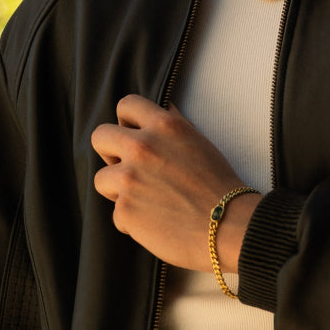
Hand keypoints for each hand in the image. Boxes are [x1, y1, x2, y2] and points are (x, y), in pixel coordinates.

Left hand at [91, 94, 260, 271]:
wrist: (229, 225)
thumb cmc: (218, 184)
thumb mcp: (197, 141)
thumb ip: (173, 125)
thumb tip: (160, 110)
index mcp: (164, 126)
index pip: (127, 105)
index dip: (126, 121)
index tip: (133, 135)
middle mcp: (143, 147)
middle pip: (100, 136)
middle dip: (109, 152)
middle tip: (127, 168)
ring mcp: (130, 179)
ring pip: (102, 178)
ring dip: (118, 190)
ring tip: (145, 200)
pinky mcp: (125, 210)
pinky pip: (116, 213)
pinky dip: (132, 220)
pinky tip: (156, 223)